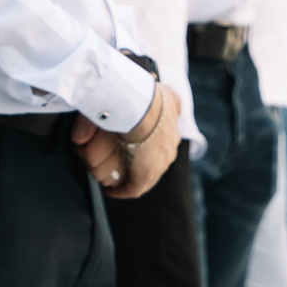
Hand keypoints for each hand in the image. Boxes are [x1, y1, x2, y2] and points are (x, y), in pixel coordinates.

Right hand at [71, 83, 179, 198]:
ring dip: (130, 180)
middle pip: (155, 164)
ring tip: (115, 183)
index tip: (137, 153)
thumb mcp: (170, 96)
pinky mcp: (145, 174)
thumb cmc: (147, 95)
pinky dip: (122, 191)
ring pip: (145, 178)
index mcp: (172, 134)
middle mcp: (168, 151)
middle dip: (140, 167)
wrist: (141, 105)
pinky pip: (133, 188)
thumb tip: (175, 105)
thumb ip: (174, 101)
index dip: (149, 152)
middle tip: (124, 169)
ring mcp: (159, 163)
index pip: (162, 148)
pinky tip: (111, 191)